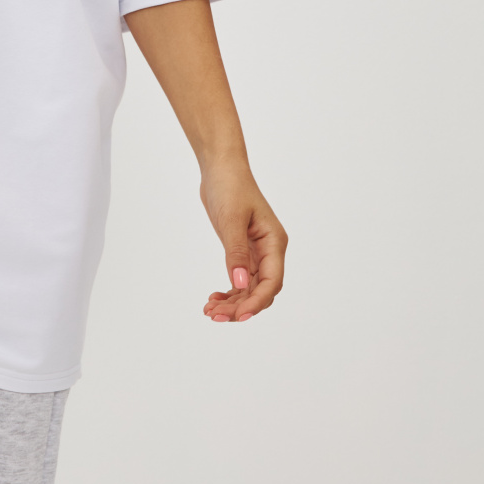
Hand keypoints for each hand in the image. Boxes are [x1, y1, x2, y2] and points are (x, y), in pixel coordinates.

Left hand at [199, 160, 286, 323]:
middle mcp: (269, 250)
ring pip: (249, 288)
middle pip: (260, 290)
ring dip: (233, 302)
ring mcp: (256, 252)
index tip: (239, 316)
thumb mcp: (231, 219)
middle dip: (241, 306)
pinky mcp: (242, 250)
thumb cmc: (230, 186)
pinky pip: (239, 279)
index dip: (257, 302)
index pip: (272, 281)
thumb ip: (236, 252)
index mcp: (274, 242)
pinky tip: (214, 298)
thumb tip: (239, 283)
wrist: (220, 168)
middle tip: (214, 316)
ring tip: (210, 310)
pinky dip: (229, 291)